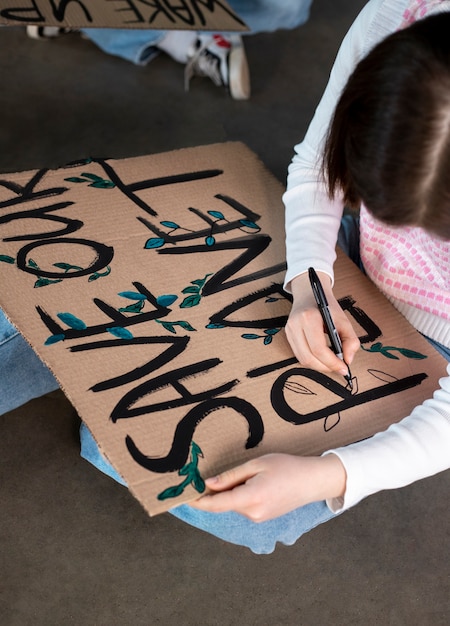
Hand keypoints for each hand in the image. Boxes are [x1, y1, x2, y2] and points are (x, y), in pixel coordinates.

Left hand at [190, 453, 346, 521]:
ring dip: (230, 491)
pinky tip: (254, 481)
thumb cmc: (287, 467)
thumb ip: (231, 476)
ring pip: (233, 503)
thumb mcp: (257, 465)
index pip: (216, 504)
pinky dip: (240, 494)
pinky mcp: (262, 517)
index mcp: (251, 498)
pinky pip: (243, 505)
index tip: (181, 495)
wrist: (313, 481)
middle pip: (224, 502)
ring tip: (249, 472)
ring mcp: (258, 518)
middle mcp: (253, 513)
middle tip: (209, 472)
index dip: (197, 501)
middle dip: (215, 490)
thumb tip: (208, 484)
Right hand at [285, 272, 359, 374]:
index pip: (318, 348)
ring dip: (319, 366)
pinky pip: (299, 355)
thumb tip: (348, 360)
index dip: (332, 362)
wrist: (309, 293)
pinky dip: (312, 361)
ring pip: (302, 359)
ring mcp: (289, 331)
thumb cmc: (327, 306)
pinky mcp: (288, 335)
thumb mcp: (343, 319)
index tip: (344, 368)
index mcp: (309, 318)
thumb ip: (350, 340)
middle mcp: (296, 325)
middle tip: (339, 368)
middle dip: (326, 367)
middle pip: (308, 357)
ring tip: (332, 364)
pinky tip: (322, 358)